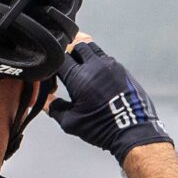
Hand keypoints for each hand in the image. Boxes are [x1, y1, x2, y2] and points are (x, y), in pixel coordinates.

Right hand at [52, 41, 172, 161]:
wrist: (132, 131)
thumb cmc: (102, 127)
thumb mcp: (71, 122)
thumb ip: (54, 108)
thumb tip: (45, 101)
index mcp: (79, 77)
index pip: (60, 59)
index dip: (53, 65)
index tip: (53, 74)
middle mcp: (95, 66)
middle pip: (78, 46)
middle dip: (70, 54)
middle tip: (67, 67)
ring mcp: (111, 66)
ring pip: (94, 49)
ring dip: (85, 55)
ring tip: (83, 69)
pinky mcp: (122, 70)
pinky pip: (107, 59)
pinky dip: (99, 62)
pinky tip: (98, 77)